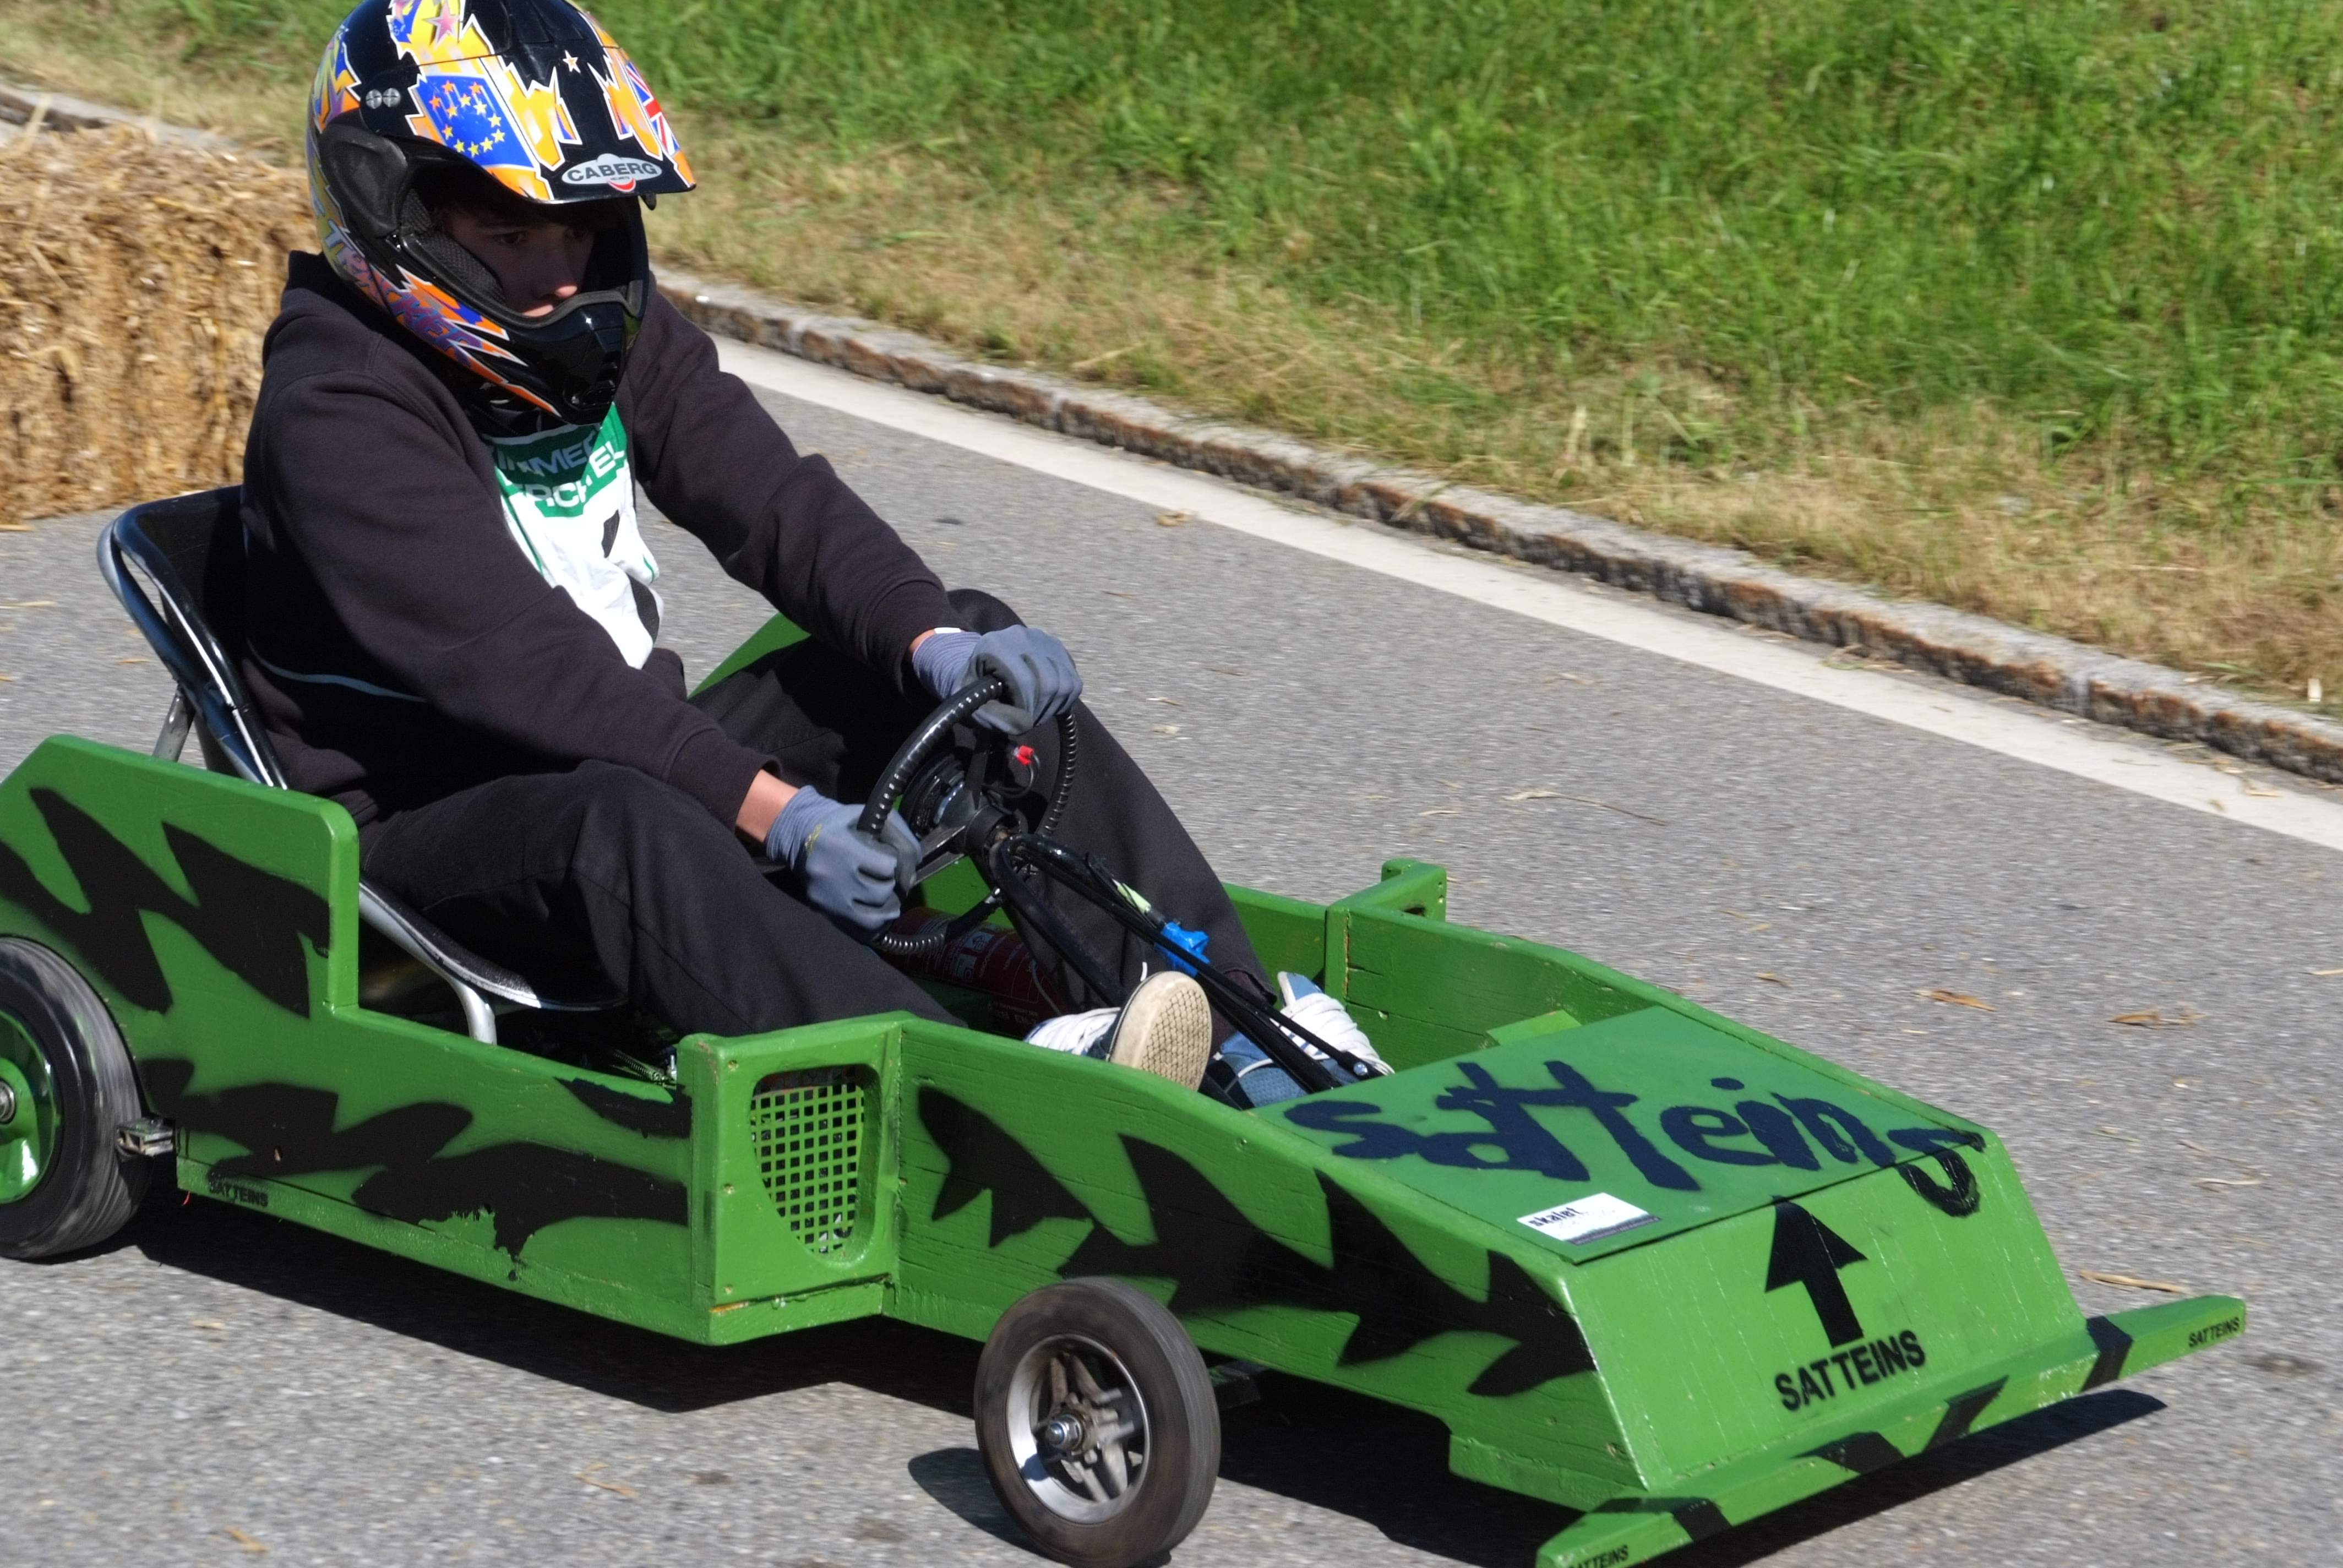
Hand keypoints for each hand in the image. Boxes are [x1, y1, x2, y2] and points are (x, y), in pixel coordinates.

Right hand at [764, 786, 918, 937]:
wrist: (801, 835)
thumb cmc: (842, 824)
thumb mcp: (871, 816)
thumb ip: (900, 837)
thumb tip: (912, 873)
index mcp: (842, 845)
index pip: (889, 866)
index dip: (895, 864)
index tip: (888, 861)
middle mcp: (831, 874)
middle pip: (881, 893)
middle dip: (890, 886)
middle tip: (886, 880)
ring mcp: (825, 897)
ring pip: (872, 919)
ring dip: (886, 909)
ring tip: (886, 900)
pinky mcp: (822, 911)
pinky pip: (857, 931)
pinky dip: (873, 927)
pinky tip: (877, 916)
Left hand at [912, 625, 1082, 733]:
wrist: (982, 667)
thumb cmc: (974, 689)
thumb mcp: (971, 705)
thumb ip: (992, 717)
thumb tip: (1024, 724)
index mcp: (994, 644)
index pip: (1024, 681)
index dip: (1026, 708)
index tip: (1020, 723)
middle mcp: (1021, 635)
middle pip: (1048, 682)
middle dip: (1040, 710)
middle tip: (1029, 722)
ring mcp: (1043, 639)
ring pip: (1065, 683)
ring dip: (1053, 707)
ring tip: (1036, 714)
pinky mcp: (1058, 648)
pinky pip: (1073, 681)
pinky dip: (1064, 700)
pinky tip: (1048, 705)